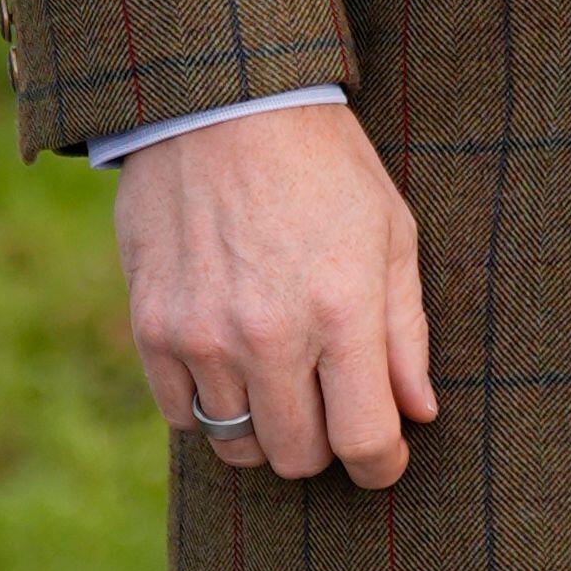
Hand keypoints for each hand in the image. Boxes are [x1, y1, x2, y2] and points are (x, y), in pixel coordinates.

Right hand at [117, 106, 435, 491]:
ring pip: (238, 446)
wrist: (219, 104)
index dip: (383, 466)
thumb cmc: (322, 165)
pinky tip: (231, 365)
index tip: (385, 459)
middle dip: (324, 444)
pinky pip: (182, 416)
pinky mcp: (152, 328)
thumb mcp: (389, 233)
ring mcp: (203, 336)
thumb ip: (405, 332)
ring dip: (266, 429)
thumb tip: (418, 413)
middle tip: (329, 406)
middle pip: (299, 457)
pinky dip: (210, 406)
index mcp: (342, 310)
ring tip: (280, 382)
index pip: (365, 440)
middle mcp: (269, 334)